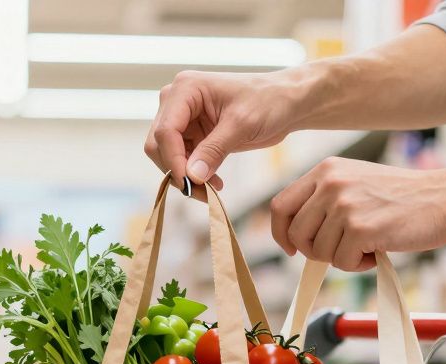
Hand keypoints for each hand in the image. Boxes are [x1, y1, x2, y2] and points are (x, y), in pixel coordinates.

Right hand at [145, 69, 309, 195]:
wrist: (286, 103)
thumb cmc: (268, 101)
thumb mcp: (242, 125)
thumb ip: (214, 150)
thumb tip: (191, 176)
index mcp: (185, 88)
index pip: (165, 130)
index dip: (173, 160)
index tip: (189, 183)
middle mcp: (177, 101)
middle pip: (159, 144)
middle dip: (177, 171)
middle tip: (201, 193)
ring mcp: (183, 118)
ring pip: (167, 156)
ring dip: (185, 176)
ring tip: (211, 190)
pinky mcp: (192, 134)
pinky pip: (182, 161)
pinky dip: (194, 175)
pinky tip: (214, 182)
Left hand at [270, 158, 445, 269]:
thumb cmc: (405, 197)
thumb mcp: (357, 183)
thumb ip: (326, 200)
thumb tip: (297, 235)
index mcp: (326, 170)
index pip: (280, 206)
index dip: (282, 233)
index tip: (292, 248)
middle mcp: (331, 183)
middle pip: (296, 234)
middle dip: (316, 251)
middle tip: (343, 250)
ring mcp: (344, 205)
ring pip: (319, 252)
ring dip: (342, 258)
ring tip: (368, 246)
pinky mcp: (360, 228)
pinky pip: (341, 263)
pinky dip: (358, 265)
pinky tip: (378, 251)